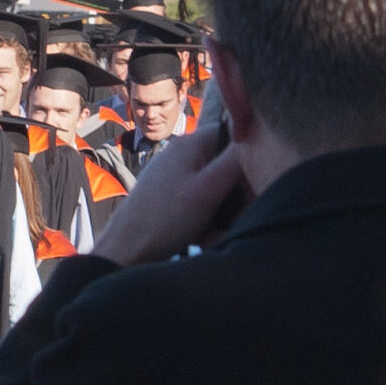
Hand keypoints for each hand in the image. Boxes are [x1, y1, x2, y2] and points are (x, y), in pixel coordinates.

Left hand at [91, 121, 245, 264]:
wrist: (125, 250)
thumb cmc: (164, 220)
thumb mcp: (209, 189)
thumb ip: (236, 160)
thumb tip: (259, 137)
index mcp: (190, 143)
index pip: (235, 134)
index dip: (250, 158)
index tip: (251, 185)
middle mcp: (181, 153)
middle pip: (227, 161)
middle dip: (236, 189)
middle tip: (234, 214)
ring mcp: (174, 173)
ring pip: (216, 183)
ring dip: (223, 206)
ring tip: (214, 228)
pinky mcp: (170, 193)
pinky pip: (201, 197)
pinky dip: (207, 213)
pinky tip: (202, 233)